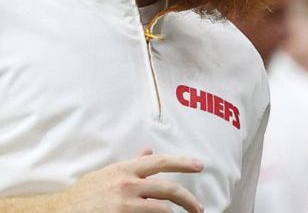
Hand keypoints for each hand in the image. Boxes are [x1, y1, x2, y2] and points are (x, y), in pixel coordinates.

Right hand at [53, 149, 204, 212]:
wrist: (58, 212)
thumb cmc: (83, 194)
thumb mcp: (106, 174)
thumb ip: (131, 165)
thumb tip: (149, 151)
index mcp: (125, 169)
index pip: (161, 162)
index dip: (183, 163)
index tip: (200, 165)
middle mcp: (128, 184)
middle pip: (169, 189)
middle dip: (188, 199)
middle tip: (198, 208)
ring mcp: (125, 203)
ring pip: (162, 208)